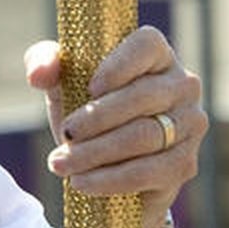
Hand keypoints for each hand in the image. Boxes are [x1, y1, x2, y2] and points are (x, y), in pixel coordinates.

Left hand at [25, 27, 205, 227]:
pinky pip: (150, 172)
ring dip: (97, 152)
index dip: (119, 65)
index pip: (145, 46)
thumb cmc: (83, 101)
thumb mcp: (62, 78)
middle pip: (142, 97)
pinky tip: (82, 182)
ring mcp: (189, 125)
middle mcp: (182, 84)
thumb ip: (44, 61)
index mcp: (155, 53)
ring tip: (61, 162)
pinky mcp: (186, 163)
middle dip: (97, 118)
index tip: (90, 87)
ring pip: (145, 137)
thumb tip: (39, 74)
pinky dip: (111, 179)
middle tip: (66, 133)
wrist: (104, 154)